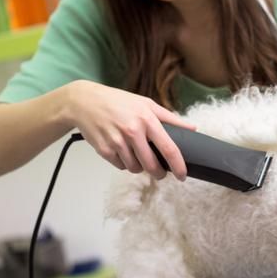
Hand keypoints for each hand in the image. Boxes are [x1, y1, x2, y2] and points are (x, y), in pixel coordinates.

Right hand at [67, 81, 195, 178]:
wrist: (84, 102)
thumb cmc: (118, 101)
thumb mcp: (146, 104)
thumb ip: (170, 118)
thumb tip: (192, 129)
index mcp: (147, 119)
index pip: (169, 148)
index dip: (178, 166)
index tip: (182, 175)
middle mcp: (132, 131)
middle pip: (151, 165)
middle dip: (158, 173)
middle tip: (159, 171)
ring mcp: (117, 142)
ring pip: (135, 168)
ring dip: (139, 167)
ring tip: (136, 154)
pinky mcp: (104, 150)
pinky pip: (121, 166)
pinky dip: (124, 163)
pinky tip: (121, 150)